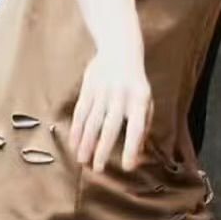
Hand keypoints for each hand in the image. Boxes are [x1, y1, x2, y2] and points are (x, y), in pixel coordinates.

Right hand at [70, 51, 153, 172]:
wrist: (119, 50)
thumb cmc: (135, 82)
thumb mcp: (146, 100)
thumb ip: (143, 124)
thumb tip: (139, 150)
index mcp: (138, 100)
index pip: (136, 128)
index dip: (131, 148)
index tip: (127, 166)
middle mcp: (120, 97)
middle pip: (109, 127)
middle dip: (103, 149)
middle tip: (98, 169)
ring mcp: (102, 92)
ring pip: (92, 122)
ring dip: (86, 142)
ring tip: (82, 160)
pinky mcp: (88, 89)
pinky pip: (81, 112)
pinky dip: (77, 129)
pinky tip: (74, 143)